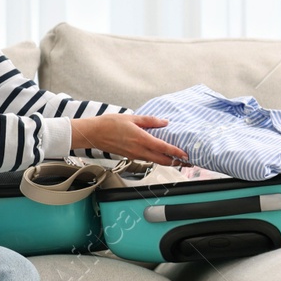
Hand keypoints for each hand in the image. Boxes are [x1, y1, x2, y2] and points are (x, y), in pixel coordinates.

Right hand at [68, 114, 189, 165]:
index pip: (163, 149)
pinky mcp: (130, 156)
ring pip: (155, 161)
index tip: (186, 154)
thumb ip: (150, 121)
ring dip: (167, 161)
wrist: (93, 133)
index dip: (176, 152)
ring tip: (177, 158)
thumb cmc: (109, 124)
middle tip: (187, 161)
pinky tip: (160, 154)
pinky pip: (146, 159)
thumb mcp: (132, 118)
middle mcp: (139, 150)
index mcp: (141, 140)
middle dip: (176, 162)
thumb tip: (164, 122)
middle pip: (162, 160)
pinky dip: (156, 158)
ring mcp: (134, 155)